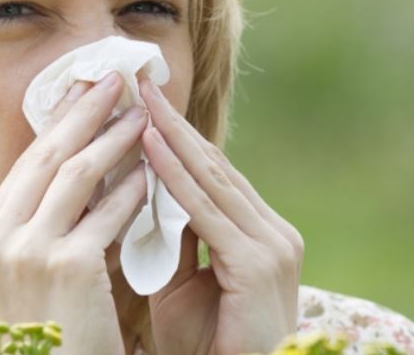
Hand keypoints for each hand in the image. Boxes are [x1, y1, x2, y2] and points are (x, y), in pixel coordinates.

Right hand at [0, 71, 148, 354]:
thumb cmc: (55, 335)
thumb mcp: (31, 275)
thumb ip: (44, 223)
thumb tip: (81, 159)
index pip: (25, 167)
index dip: (58, 124)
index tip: (82, 91)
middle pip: (45, 158)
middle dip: (83, 112)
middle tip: (113, 80)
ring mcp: (26, 253)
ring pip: (76, 175)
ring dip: (113, 140)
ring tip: (141, 117)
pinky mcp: (67, 267)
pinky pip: (106, 213)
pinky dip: (130, 189)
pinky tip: (151, 172)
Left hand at [137, 78, 303, 354]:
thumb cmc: (207, 344)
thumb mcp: (181, 282)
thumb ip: (172, 237)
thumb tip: (147, 194)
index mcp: (259, 234)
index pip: (213, 175)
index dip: (177, 139)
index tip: (143, 106)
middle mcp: (273, 232)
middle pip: (214, 167)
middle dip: (173, 124)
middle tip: (140, 84)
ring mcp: (270, 246)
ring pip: (210, 180)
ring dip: (171, 137)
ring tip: (140, 101)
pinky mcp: (257, 263)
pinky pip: (205, 211)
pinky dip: (174, 176)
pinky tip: (150, 146)